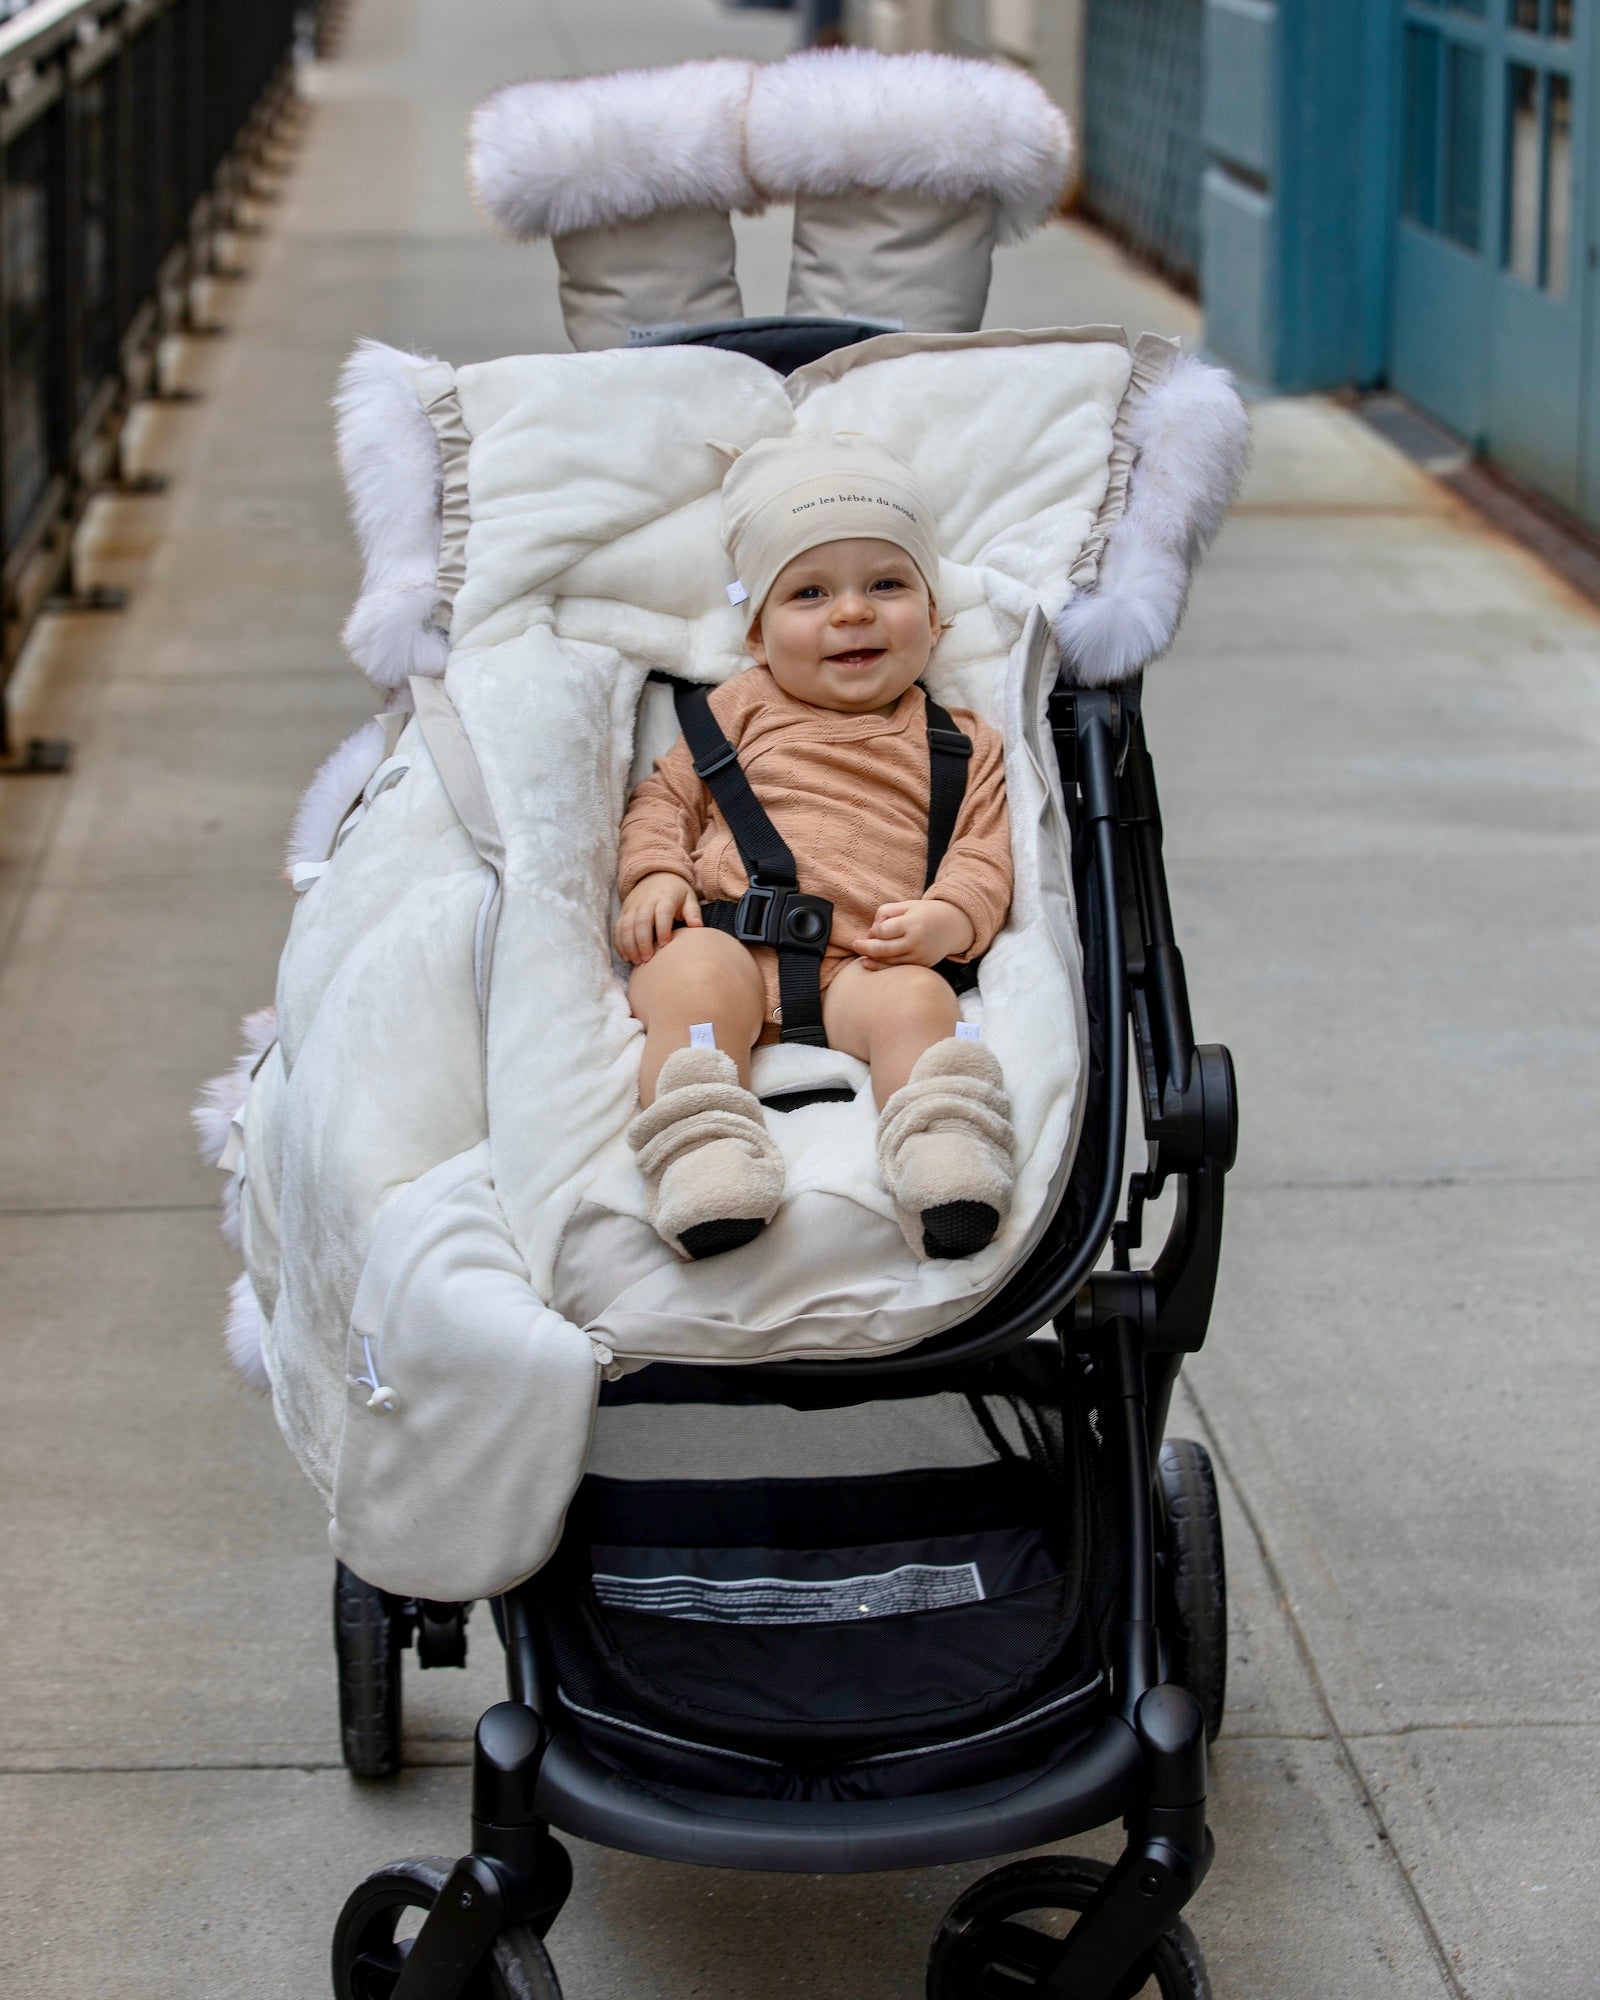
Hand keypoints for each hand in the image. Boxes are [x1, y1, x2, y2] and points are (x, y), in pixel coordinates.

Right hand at [615, 872, 700, 964]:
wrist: (656, 875)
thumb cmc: (676, 892)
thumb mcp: (689, 898)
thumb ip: (693, 912)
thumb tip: (697, 927)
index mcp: (665, 898)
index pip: (662, 913)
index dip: (662, 929)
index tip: (665, 945)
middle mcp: (646, 902)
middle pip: (641, 921)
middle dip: (643, 942)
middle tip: (648, 959)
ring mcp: (632, 907)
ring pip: (626, 926)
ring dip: (629, 945)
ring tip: (637, 962)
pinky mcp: (624, 912)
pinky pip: (617, 928)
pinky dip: (619, 943)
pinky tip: (626, 957)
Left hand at [852, 898, 974, 970]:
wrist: (953, 926)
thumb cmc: (926, 913)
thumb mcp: (907, 905)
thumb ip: (886, 912)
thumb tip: (872, 930)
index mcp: (912, 923)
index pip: (884, 930)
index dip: (874, 930)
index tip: (874, 929)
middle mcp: (916, 941)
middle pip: (884, 949)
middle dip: (865, 947)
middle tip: (854, 944)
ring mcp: (919, 956)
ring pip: (889, 961)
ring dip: (871, 958)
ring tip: (860, 953)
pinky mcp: (921, 965)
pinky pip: (897, 968)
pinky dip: (881, 967)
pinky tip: (868, 964)